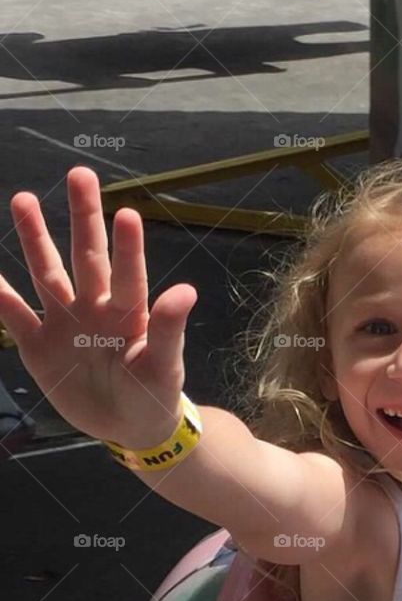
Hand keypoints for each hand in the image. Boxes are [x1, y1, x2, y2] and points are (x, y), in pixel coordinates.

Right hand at [0, 167, 196, 448]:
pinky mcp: (39, 346)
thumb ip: (168, 330)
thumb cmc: (154, 393)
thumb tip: (186, 291)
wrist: (129, 426)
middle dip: (83, 218)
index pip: (128, 274)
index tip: (127, 214)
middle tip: (80, 175)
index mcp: (129, 312)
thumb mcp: (164, 367)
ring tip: (24, 199)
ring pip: (47, 274)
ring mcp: (64, 323)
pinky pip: (13, 315)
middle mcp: (95, 307)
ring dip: (35, 239)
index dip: (127, 247)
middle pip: (86, 257)